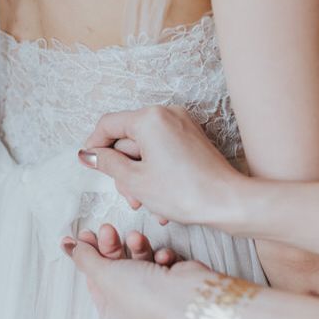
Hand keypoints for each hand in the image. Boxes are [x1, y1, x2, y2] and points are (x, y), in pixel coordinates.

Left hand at [63, 225, 208, 318]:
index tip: (83, 237)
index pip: (96, 284)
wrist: (187, 295)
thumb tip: (68, 246)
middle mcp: (134, 314)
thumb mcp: (104, 274)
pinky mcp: (173, 285)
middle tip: (106, 229)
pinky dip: (160, 257)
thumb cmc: (143, 295)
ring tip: (136, 237)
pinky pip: (159, 265)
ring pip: (137, 264)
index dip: (89, 258)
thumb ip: (85, 258)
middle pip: (115, 272)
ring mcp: (155, 300)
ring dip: (136, 248)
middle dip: (112, 247)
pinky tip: (163, 258)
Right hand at [78, 106, 243, 226]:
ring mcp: (181, 125)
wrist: (230, 203)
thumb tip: (90, 155)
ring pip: (145, 149)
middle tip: (129, 196)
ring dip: (140, 176)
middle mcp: (166, 114)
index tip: (89, 163)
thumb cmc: (185, 192)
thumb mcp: (135, 180)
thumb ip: (107, 163)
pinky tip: (161, 199)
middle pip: (127, 139)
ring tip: (147, 204)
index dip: (94, 145)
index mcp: (149, 118)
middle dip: (123, 170)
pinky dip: (156, 172)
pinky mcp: (192, 138)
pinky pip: (162, 151)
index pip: (108, 124)